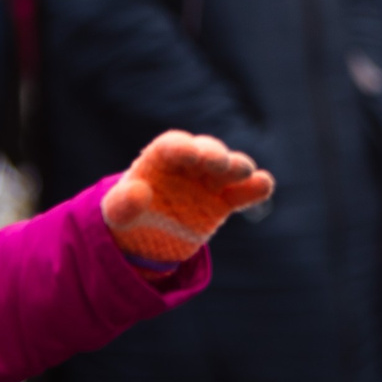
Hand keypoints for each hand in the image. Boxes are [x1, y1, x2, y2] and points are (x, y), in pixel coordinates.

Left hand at [102, 131, 273, 267]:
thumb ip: (124, 203)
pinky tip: (264, 185)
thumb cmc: (127, 214)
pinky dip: (255, 188)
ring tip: (244, 172)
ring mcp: (208, 182)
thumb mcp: (117, 213)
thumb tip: (138, 192)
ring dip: (237, 167)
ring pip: (228, 168)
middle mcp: (188, 165)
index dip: (182, 147)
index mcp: (159, 159)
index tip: (191, 153)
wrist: (145, 235)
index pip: (171, 146)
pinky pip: (242, 192)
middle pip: (205, 152)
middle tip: (220, 162)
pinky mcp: (223, 201)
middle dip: (214, 155)